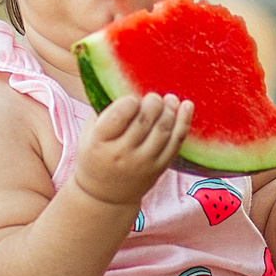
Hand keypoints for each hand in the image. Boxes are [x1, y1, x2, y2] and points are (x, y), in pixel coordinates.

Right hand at [74, 92, 190, 205]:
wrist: (105, 195)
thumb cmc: (96, 154)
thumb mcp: (88, 133)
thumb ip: (103, 109)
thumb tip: (122, 79)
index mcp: (100, 142)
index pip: (120, 114)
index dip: (130, 101)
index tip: (132, 99)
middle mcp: (122, 154)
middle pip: (145, 120)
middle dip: (153, 102)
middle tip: (153, 98)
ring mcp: (143, 163)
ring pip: (163, 130)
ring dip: (170, 109)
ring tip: (169, 99)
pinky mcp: (160, 168)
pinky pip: (176, 142)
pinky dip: (184, 122)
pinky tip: (186, 106)